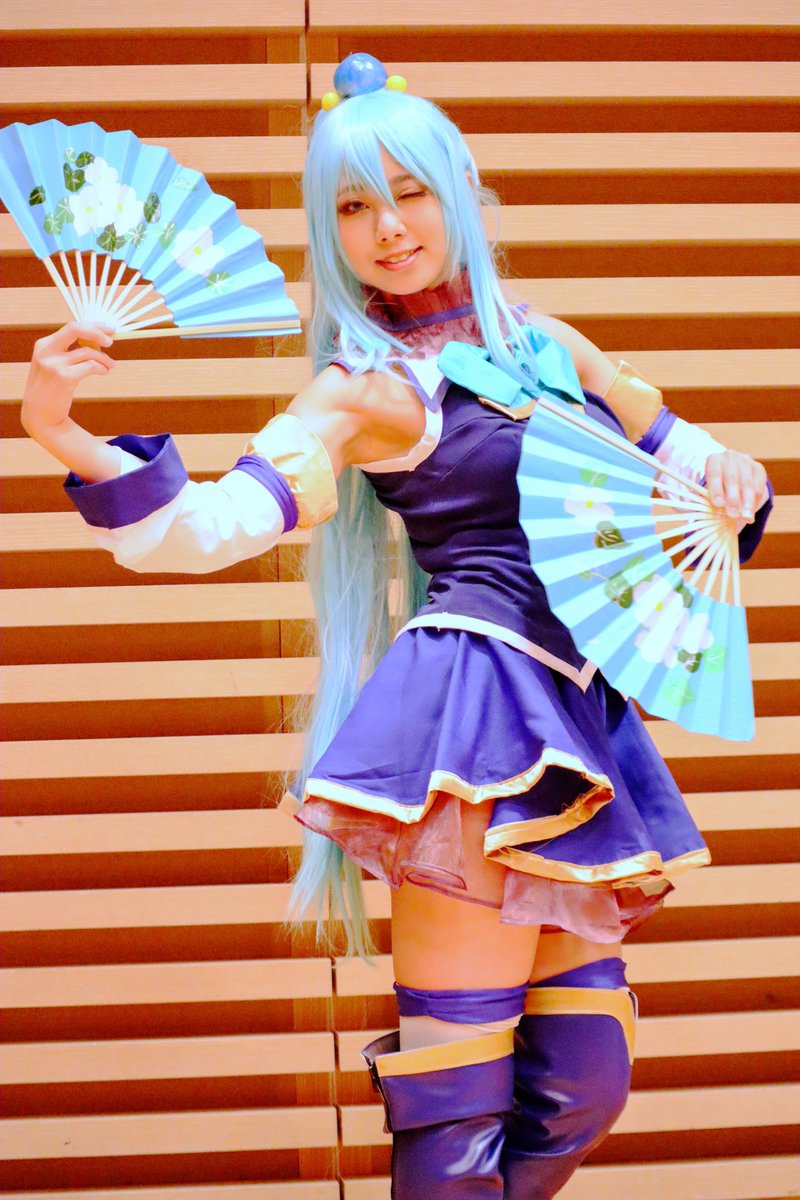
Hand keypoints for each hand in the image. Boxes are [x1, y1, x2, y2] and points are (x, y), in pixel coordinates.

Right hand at [21, 321, 114, 435]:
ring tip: (111, 365)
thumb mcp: (52, 365)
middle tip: (111, 341)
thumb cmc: (50, 389)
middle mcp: (46, 352)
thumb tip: (95, 339)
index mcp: (43, 345)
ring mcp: (54, 364)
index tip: (107, 329)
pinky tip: (104, 371)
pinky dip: (101, 368)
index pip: (71, 326)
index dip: (92, 325)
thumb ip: (66, 352)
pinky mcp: (63, 378)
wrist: (39, 415)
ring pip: (88, 352)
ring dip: (104, 358)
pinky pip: (90, 366)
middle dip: (97, 332)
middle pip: (76, 329)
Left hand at [705, 449, 768, 525]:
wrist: (731, 471)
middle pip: (732, 479)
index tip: (718, 504)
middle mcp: (730, 457)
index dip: (716, 489)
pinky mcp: (758, 468)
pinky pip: (759, 485)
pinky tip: (752, 512)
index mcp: (714, 460)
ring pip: (747, 483)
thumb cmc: (716, 485)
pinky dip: (756, 500)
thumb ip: (711, 499)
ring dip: (747, 502)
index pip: (714, 474)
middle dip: (733, 499)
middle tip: (733, 515)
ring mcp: (746, 461)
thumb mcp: (709, 488)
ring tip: (746, 518)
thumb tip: (712, 519)